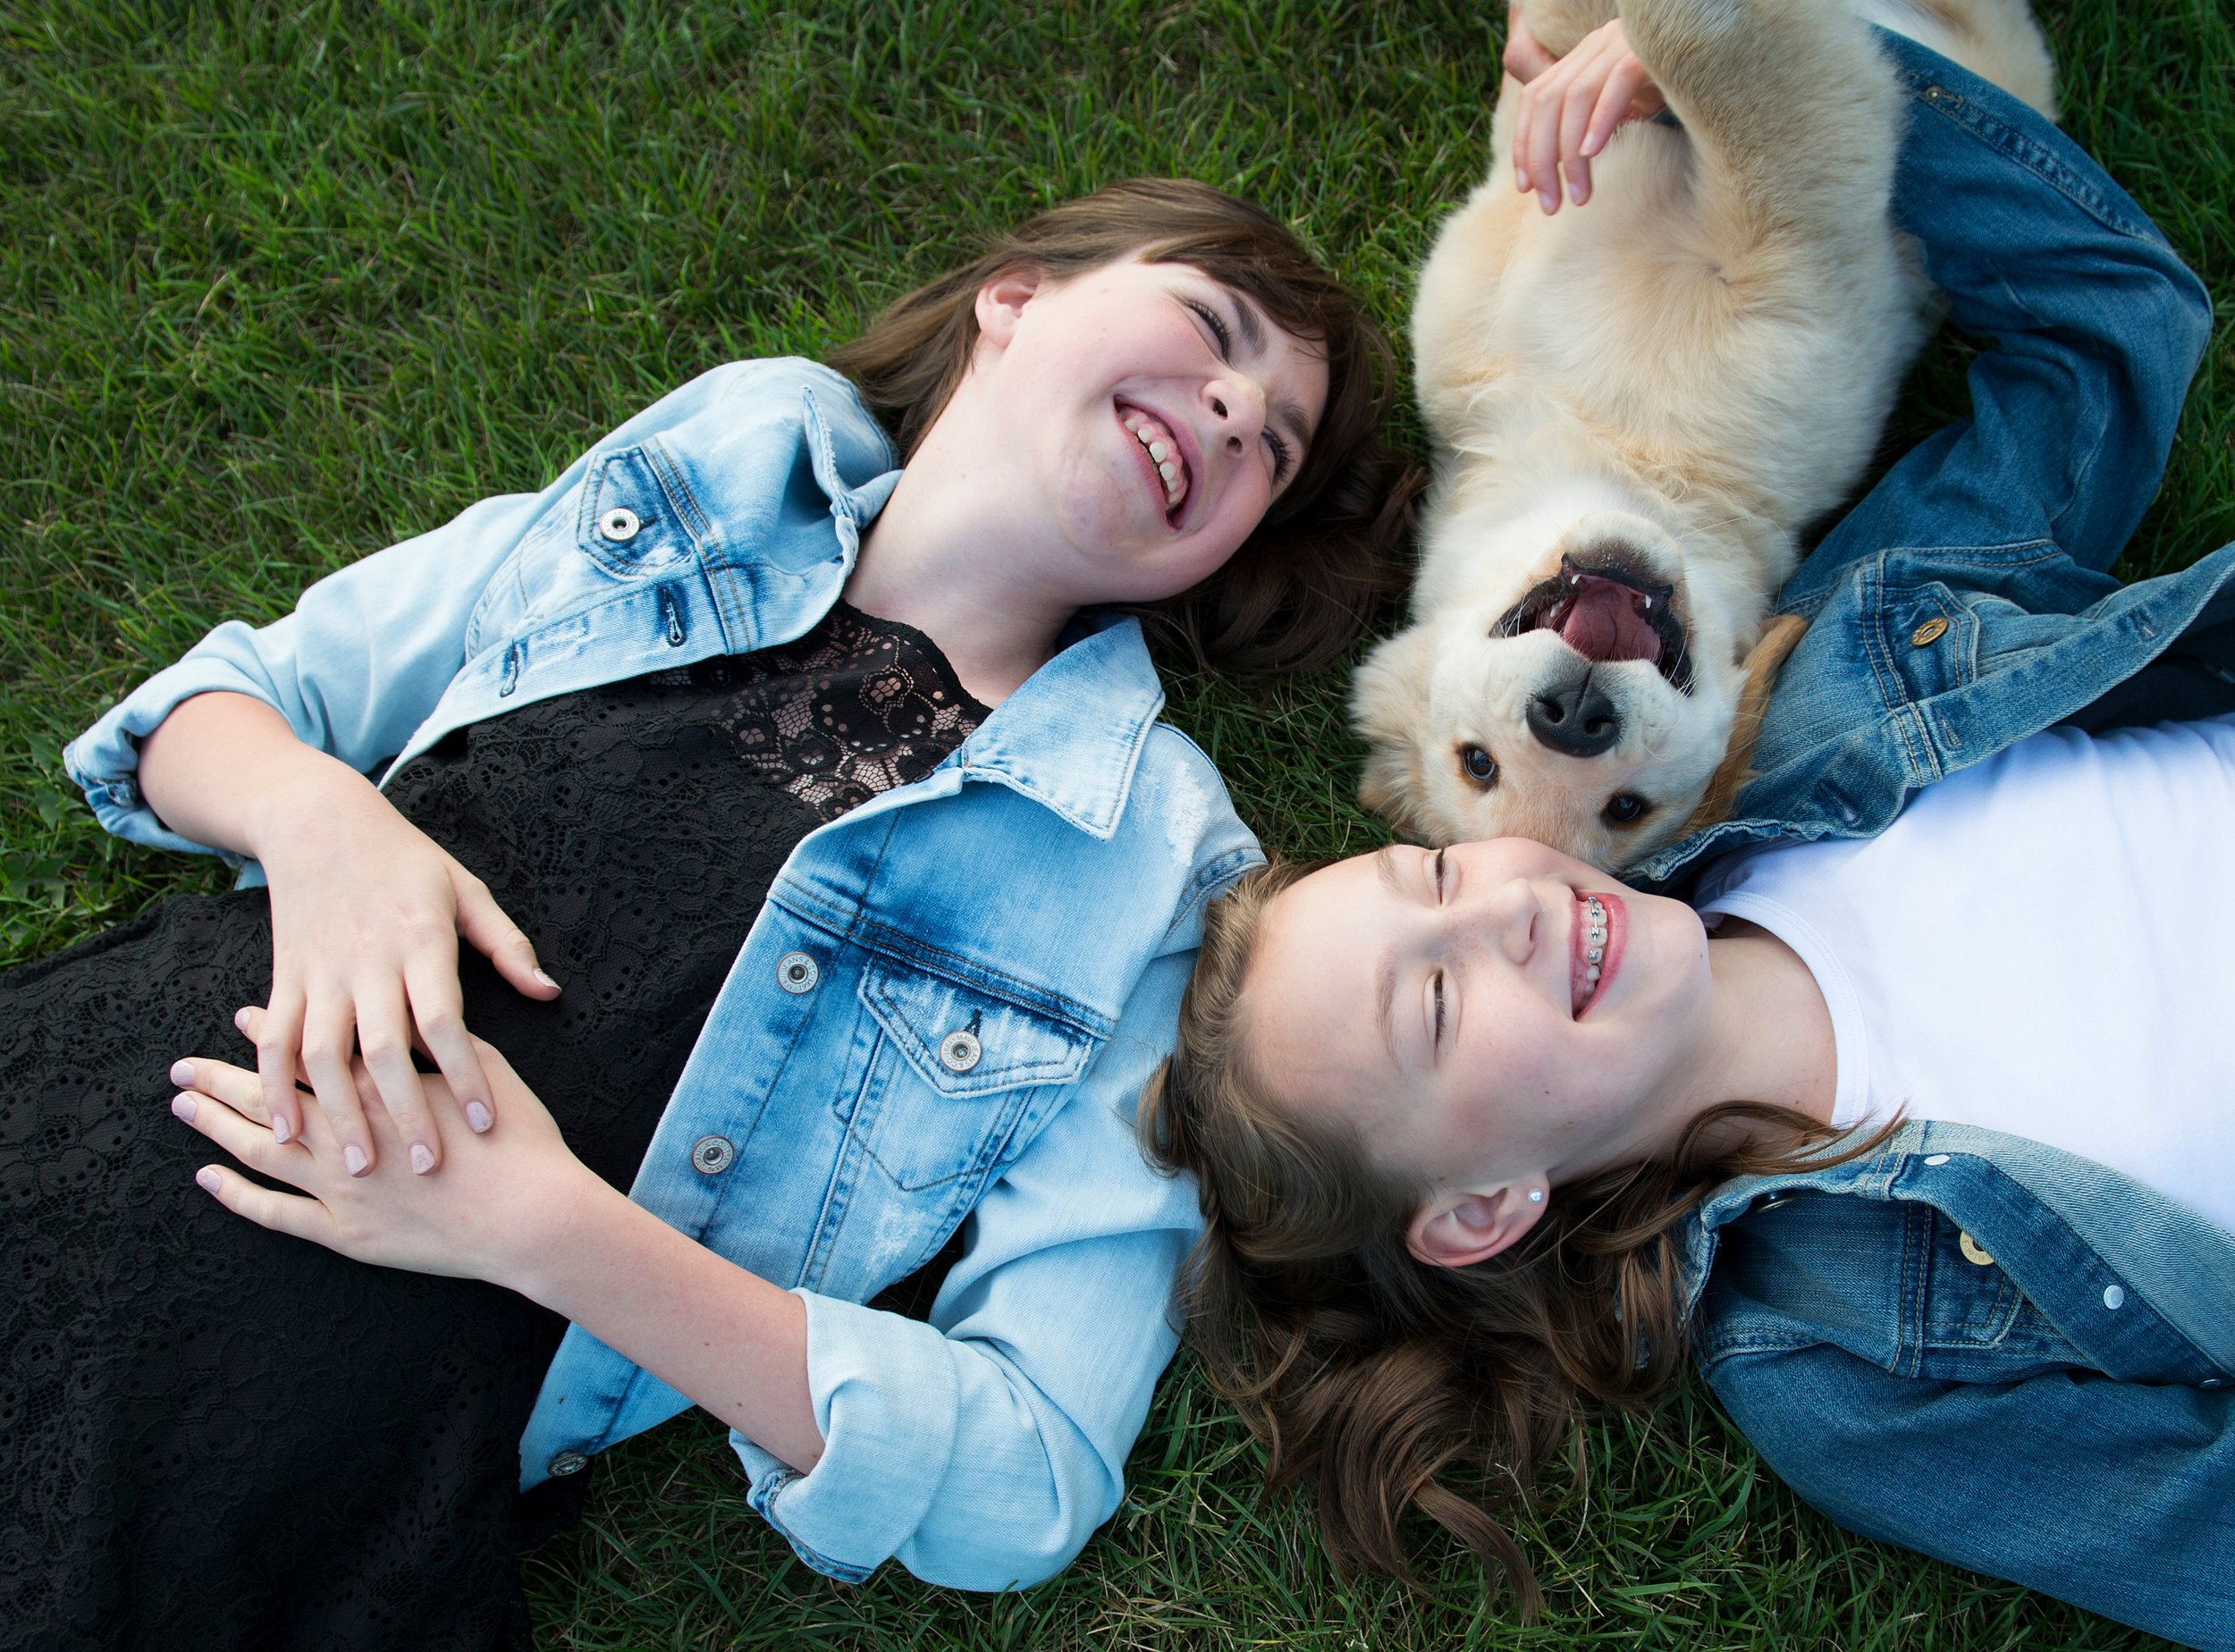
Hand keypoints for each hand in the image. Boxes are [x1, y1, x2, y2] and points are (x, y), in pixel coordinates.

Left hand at [169, 1030, 585, 1287]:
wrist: (534, 1214)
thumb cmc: (520, 1137)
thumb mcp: (487, 1067)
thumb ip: (442, 1045)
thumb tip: (413, 1019)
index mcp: (381, 1085)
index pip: (312, 1051)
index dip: (273, 1033)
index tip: (240, 1016)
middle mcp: (347, 1132)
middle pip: (270, 1098)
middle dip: (222, 1079)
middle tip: (181, 1066)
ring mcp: (340, 1187)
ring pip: (259, 1152)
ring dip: (216, 1127)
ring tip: (183, 1107)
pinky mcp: (346, 1233)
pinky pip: (276, 1214)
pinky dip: (238, 1196)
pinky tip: (209, 1178)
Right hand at [250, 769, 558, 1175]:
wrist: (318, 822)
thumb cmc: (406, 861)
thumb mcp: (466, 889)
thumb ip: (507, 945)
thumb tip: (548, 991)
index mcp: (421, 942)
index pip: (445, 1021)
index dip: (464, 1074)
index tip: (483, 1124)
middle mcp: (368, 962)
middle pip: (385, 1049)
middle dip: (406, 1112)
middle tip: (427, 1169)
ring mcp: (320, 973)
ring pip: (324, 1054)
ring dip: (339, 1112)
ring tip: (360, 1167)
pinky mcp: (284, 978)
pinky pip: (274, 1039)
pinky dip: (275, 1086)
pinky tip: (287, 1130)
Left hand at [1505, 7, 1665, 213]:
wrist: (1716, 54)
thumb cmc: (1672, 85)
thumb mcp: (1625, 105)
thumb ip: (1593, 122)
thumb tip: (1565, 164)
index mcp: (1584, 58)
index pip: (1536, 97)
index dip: (1524, 143)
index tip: (1525, 187)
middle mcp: (1597, 46)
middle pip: (1548, 101)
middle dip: (1541, 159)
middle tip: (1550, 204)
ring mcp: (1621, 44)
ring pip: (1577, 97)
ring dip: (1571, 154)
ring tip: (1579, 195)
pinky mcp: (1650, 50)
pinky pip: (1618, 82)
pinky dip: (1602, 120)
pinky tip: (1594, 154)